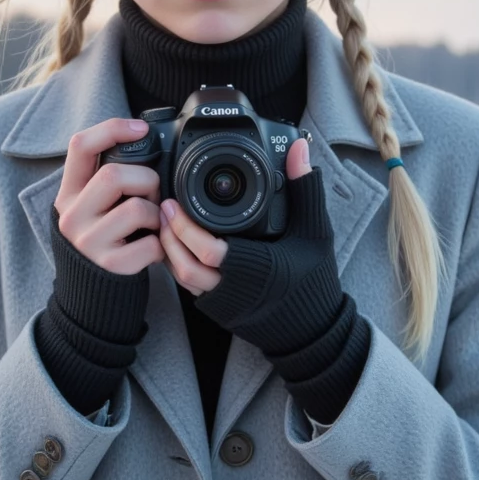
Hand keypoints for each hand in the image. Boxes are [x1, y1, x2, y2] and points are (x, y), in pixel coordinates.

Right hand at [53, 117, 163, 275]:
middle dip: (145, 180)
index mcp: (68, 194)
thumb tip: (143, 142)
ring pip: (136, 209)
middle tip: (151, 196)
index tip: (141, 130)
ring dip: (155, 214)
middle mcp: (71, 216)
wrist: (91, 292)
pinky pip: (151, 243)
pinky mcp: (110, 265)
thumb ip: (105, 180)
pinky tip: (151, 249)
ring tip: (151, 225)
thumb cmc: (102, 239)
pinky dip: (160, 245)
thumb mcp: (91, 207)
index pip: (80, 146)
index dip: (112, 129)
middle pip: (113, 175)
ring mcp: (89, 242)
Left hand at [158, 137, 344, 367]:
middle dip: (168, 237)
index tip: (174, 204)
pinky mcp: (219, 311)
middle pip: (185, 266)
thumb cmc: (316, 281)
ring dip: (170, 251)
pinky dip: (180, 266)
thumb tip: (299, 148)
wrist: (313, 331)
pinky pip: (190, 288)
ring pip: (183, 279)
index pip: (209, 251)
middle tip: (162, 208)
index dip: (185, 229)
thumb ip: (305, 187)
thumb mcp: (316, 230)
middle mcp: (235, 289)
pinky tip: (179, 246)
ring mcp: (224, 303)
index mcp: (257, 269)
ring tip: (166, 224)